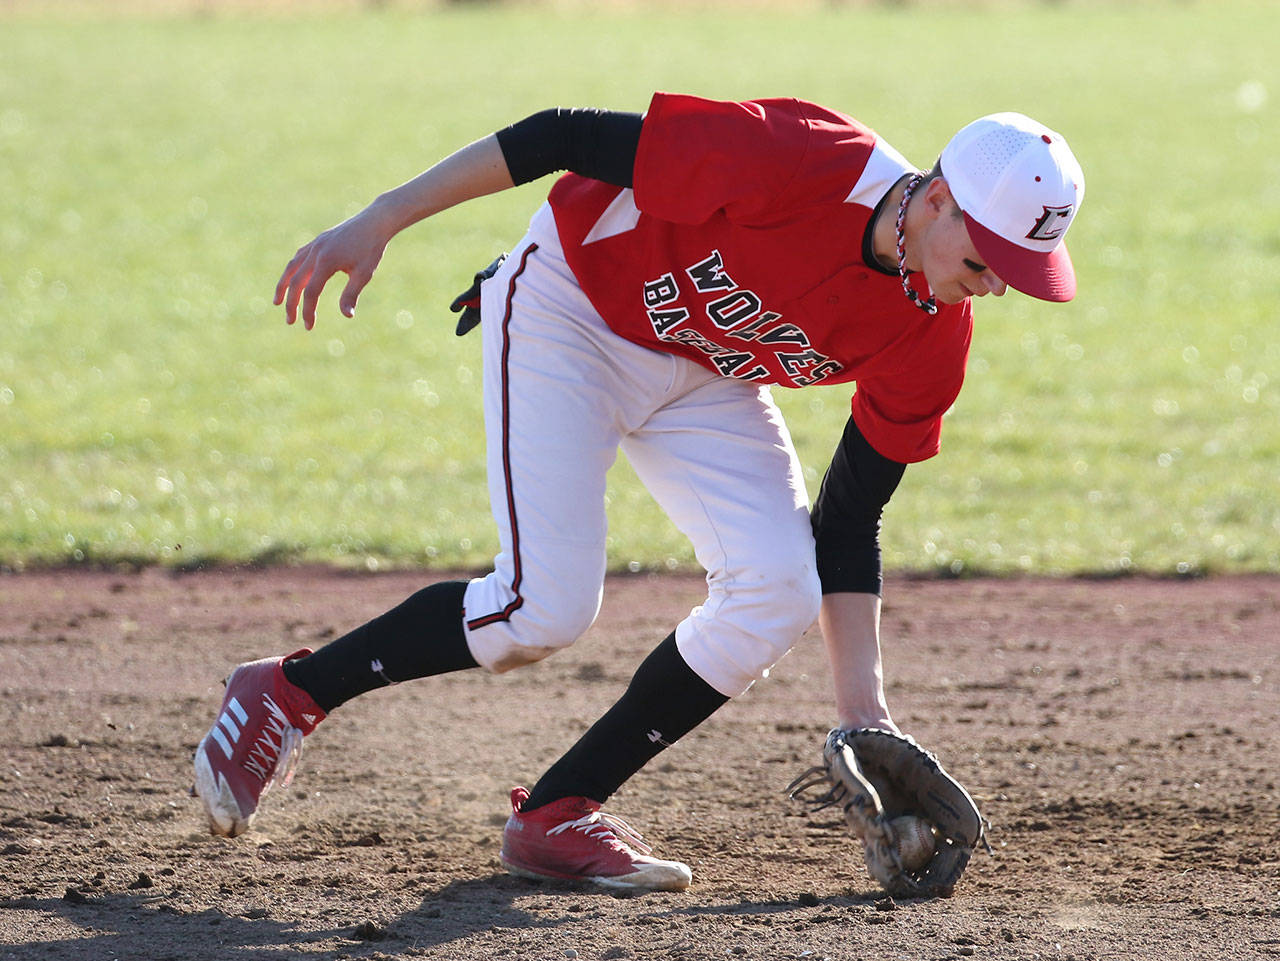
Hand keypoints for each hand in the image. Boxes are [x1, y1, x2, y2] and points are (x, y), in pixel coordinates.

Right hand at [274, 205, 392, 329]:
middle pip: (296, 281)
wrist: (375, 221)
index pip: (311, 292)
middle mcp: (316, 252)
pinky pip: (299, 257)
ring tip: (278, 301)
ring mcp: (315, 244)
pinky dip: (293, 270)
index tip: (309, 327)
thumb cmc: (372, 248)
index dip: (308, 311)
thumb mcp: (364, 273)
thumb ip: (351, 294)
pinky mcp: (318, 241)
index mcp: (326, 261)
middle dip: (291, 303)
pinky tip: (293, 279)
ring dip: (284, 285)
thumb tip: (347, 316)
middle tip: (290, 321)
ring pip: (292, 267)